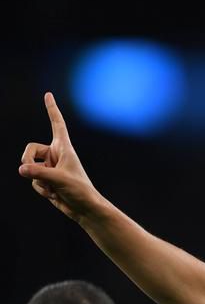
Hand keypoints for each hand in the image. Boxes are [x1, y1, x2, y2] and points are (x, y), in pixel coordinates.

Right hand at [18, 92, 101, 221]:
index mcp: (64, 148)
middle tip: (33, 172)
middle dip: (28, 161)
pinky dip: (41, 189)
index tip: (48, 94)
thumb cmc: (80, 191)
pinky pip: (33, 180)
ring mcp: (51, 167)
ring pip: (30, 168)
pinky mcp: (47, 179)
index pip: (57, 124)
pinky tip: (54, 195)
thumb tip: (21, 169)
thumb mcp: (59, 179)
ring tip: (54, 188)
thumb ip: (38, 173)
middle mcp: (56, 155)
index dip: (52, 109)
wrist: (85, 209)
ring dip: (39, 181)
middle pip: (30, 149)